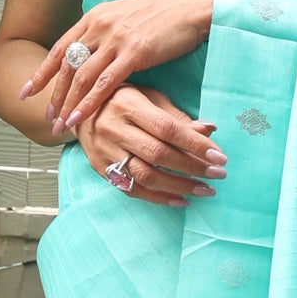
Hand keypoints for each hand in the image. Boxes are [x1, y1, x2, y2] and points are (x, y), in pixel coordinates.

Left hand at [21, 0, 214, 137]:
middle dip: (52, 94)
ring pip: (82, 78)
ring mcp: (115, 39)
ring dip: (67, 104)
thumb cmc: (165, 14)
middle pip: (67, 66)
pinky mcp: (134, 52)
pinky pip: (105, 83)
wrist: (192, 5)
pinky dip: (89, 103)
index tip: (27, 90)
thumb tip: (96, 50)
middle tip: (46, 116)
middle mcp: (100, 26)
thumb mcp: (127, 17)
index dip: (42, 72)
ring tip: (59, 125)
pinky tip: (79, 118)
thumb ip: (107, 32)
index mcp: (95, 16)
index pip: (61, 48)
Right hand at [76, 84, 223, 207]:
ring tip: (204, 190)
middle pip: (158, 154)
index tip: (219, 156)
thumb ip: (176, 116)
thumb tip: (210, 130)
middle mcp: (113, 128)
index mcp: (128, 105)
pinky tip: (181, 199)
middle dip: (192, 167)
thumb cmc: (121, 100)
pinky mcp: (100, 168)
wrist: (77, 111)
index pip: (167, 128)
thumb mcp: (148, 98)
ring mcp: (105, 151)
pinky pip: (132, 189)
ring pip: (145, 175)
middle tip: (218, 174)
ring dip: (179, 186)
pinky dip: (159, 197)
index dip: (195, 144)